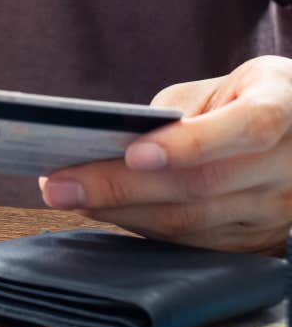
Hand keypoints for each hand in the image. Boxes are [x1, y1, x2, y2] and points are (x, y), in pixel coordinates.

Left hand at [39, 56, 291, 251]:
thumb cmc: (252, 98)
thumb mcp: (225, 86)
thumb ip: (178, 113)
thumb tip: (113, 144)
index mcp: (285, 108)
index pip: (245, 128)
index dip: (190, 144)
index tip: (132, 153)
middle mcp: (290, 167)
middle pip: (201, 185)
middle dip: (120, 187)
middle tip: (58, 185)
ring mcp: (278, 211)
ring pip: (192, 222)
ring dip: (120, 212)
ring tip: (67, 196)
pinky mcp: (259, 241)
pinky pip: (192, 240)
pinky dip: (141, 225)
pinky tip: (103, 211)